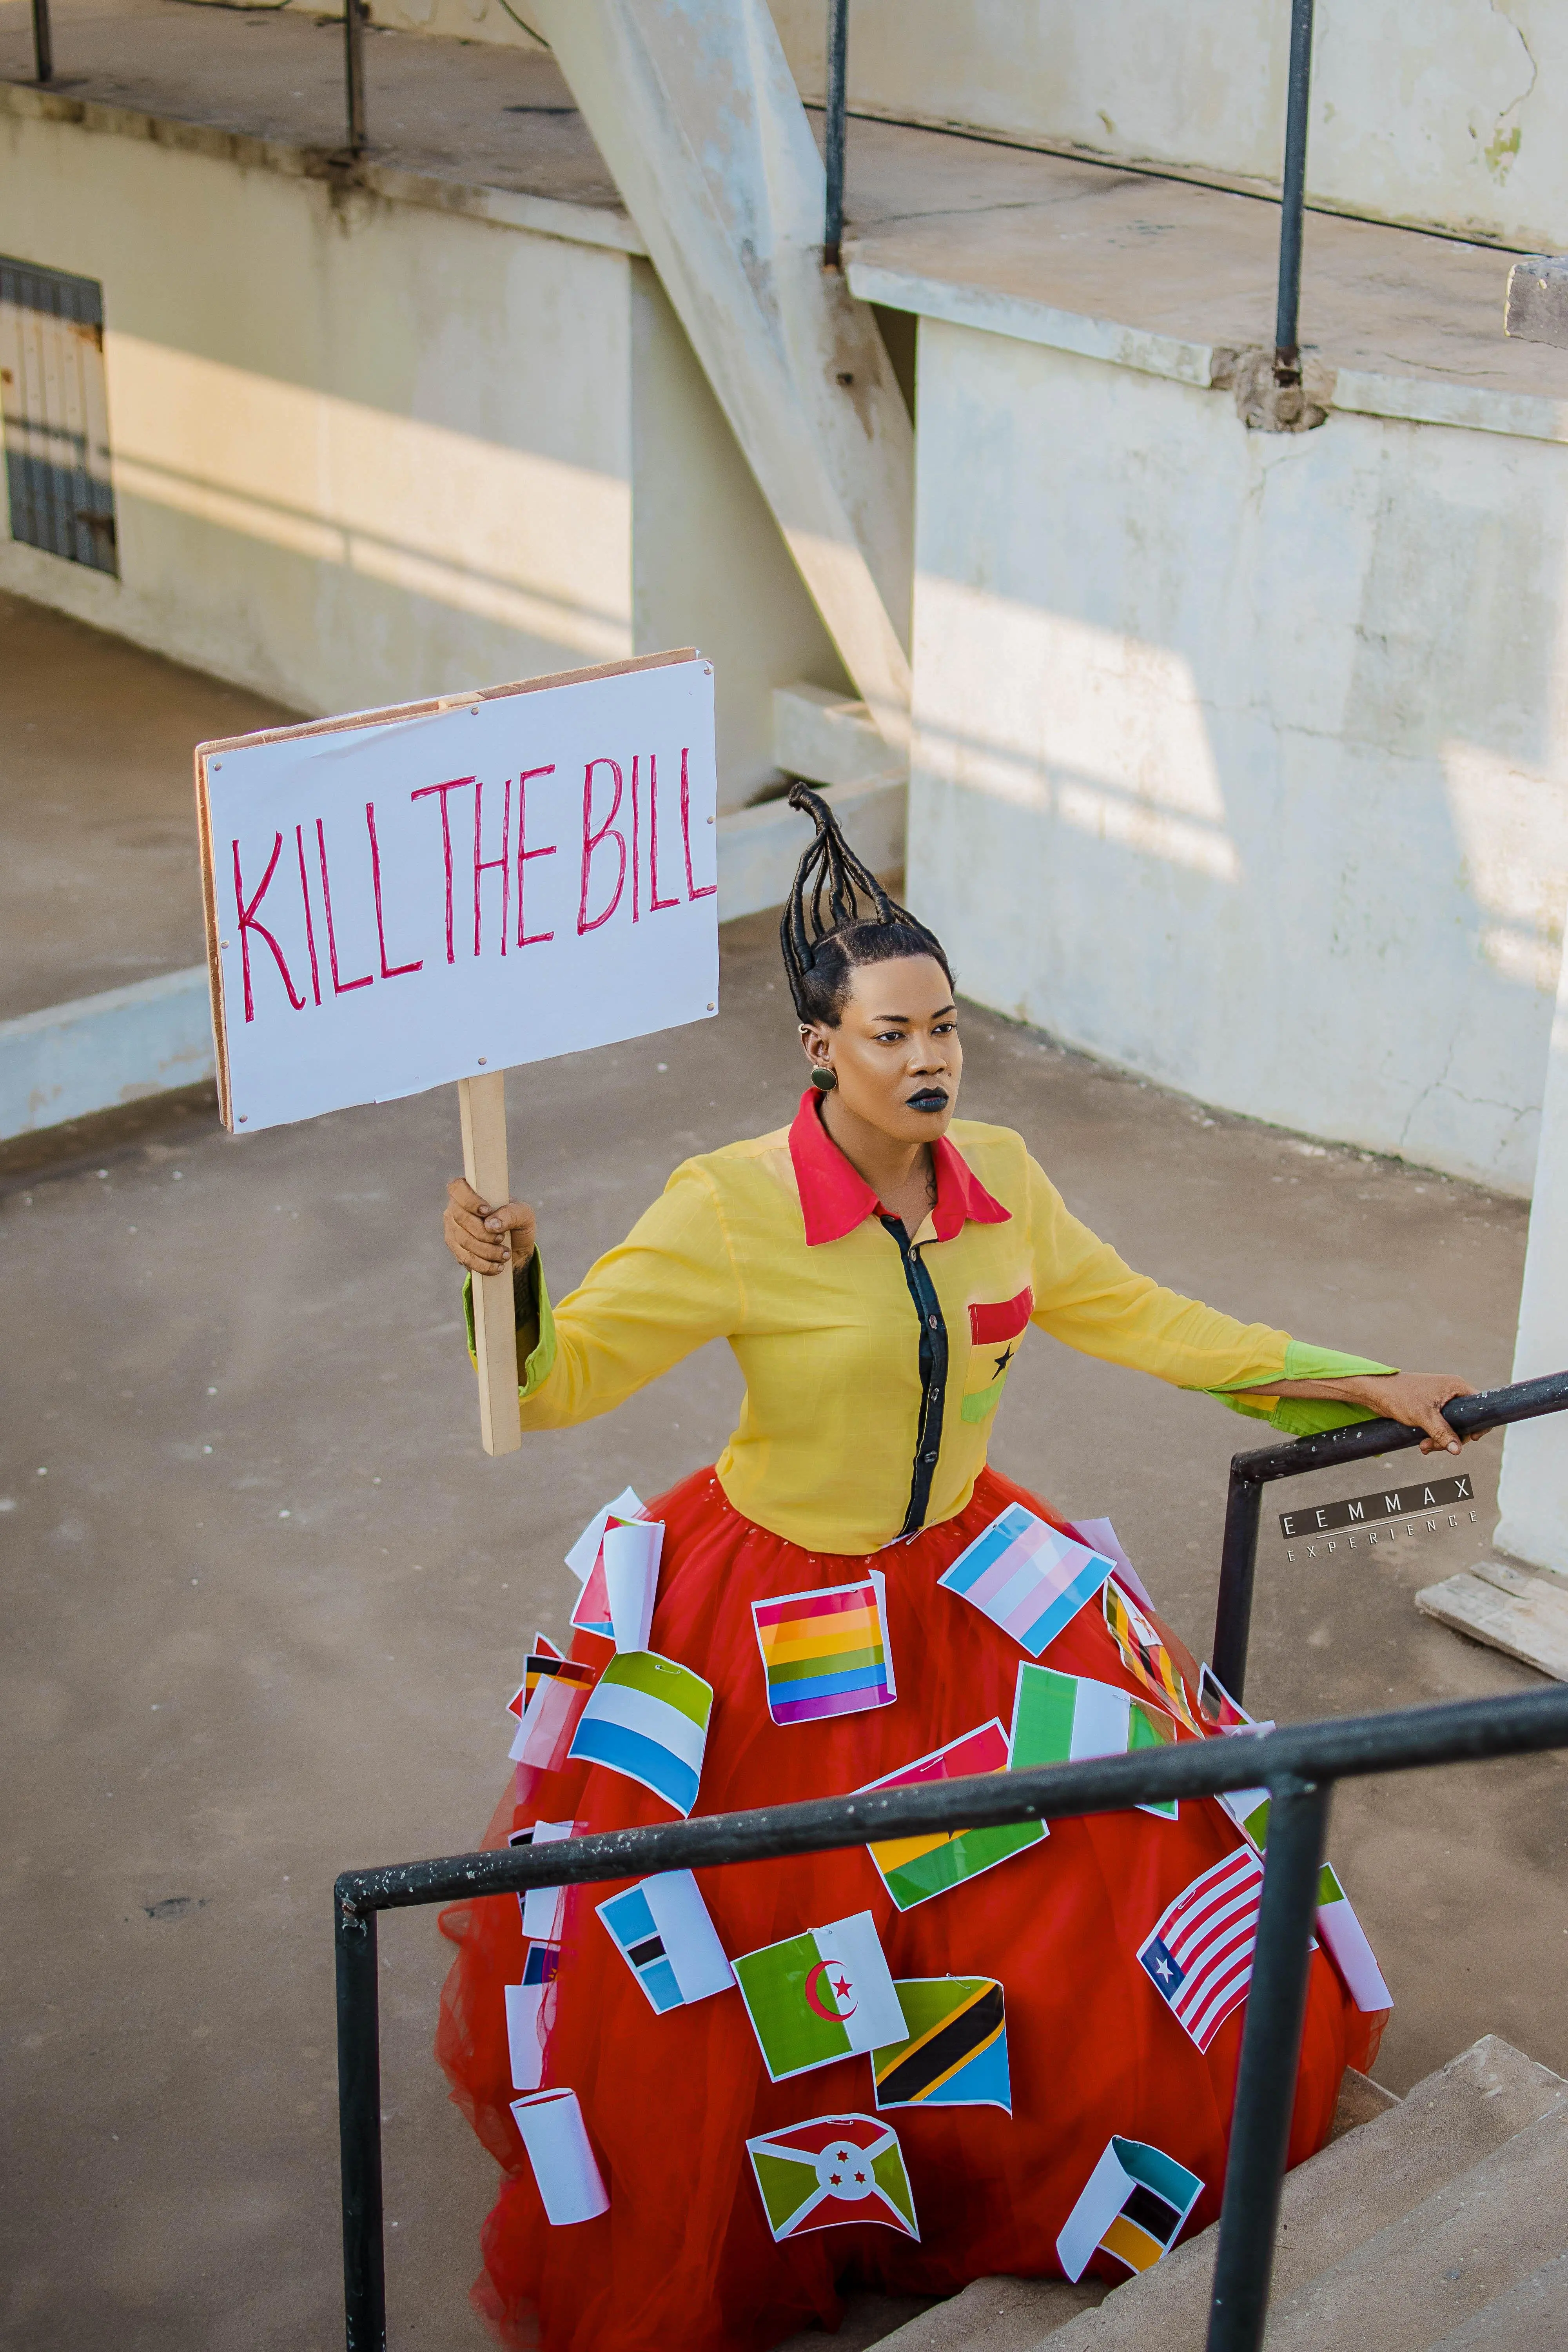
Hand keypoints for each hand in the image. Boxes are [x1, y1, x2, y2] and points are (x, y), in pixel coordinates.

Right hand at [444, 1177, 535, 1278]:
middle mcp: (457, 1208)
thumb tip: (491, 1224)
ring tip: (505, 1254)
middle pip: (460, 1218)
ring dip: (486, 1251)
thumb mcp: (524, 1214)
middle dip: (483, 1232)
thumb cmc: (517, 1223)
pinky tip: (498, 1266)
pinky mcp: (456, 1249)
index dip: (468, 1200)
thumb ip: (511, 1214)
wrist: (516, 1248)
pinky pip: (465, 1258)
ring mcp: (453, 1229)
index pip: (457, 1188)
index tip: (487, 1211)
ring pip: (463, 1240)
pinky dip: (483, 1265)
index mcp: (472, 1191)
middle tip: (502, 1238)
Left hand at [1333, 1371, 1477, 1455]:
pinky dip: (1433, 1437)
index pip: (1479, 1405)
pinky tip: (1422, 1445)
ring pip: (1451, 1427)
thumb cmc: (1400, 1397)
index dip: (1478, 1424)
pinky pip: (1440, 1427)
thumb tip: (1458, 1450)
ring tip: (1424, 1447)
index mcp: (1456, 1386)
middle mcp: (1452, 1392)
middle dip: (1451, 1438)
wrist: (1376, 1393)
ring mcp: (1441, 1401)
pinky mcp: (1431, 1410)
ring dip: (1440, 1441)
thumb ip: (1442, 1433)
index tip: (1470, 1439)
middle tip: (1433, 1446)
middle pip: (1465, 1422)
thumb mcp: (1424, 1416)